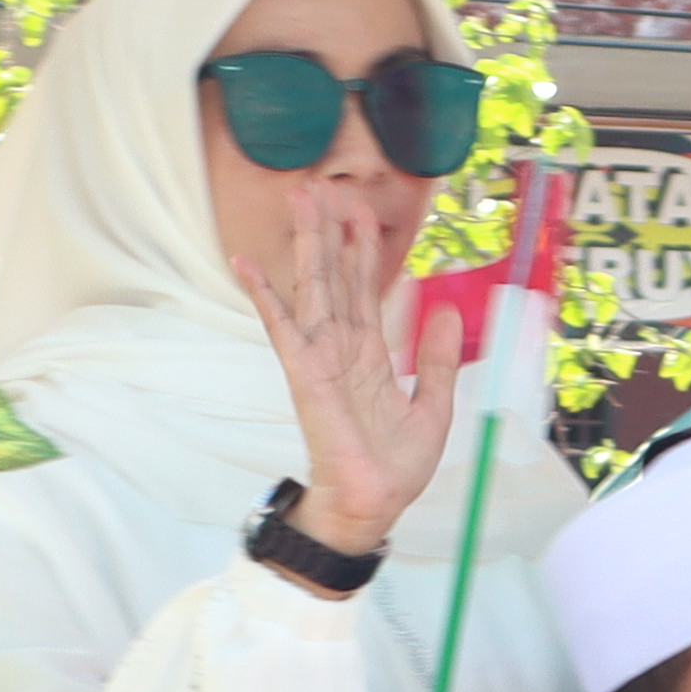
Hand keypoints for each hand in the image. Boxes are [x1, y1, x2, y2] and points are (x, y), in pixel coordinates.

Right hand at [238, 189, 450, 556]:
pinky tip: (245, 263)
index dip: (364, 250)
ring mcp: (320, 356)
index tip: (361, 212)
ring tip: (299, 199)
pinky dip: (264, 293)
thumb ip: (437, 360)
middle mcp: (342, 347)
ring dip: (306, 243)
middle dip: (331, 231)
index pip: (366, 289)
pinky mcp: (305, 372)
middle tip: (322, 186)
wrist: (374, 505)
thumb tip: (445, 311)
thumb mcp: (434, 407)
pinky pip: (281, 325)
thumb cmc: (396, 466)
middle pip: (336, 276)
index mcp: (371, 353)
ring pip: (313, 286)